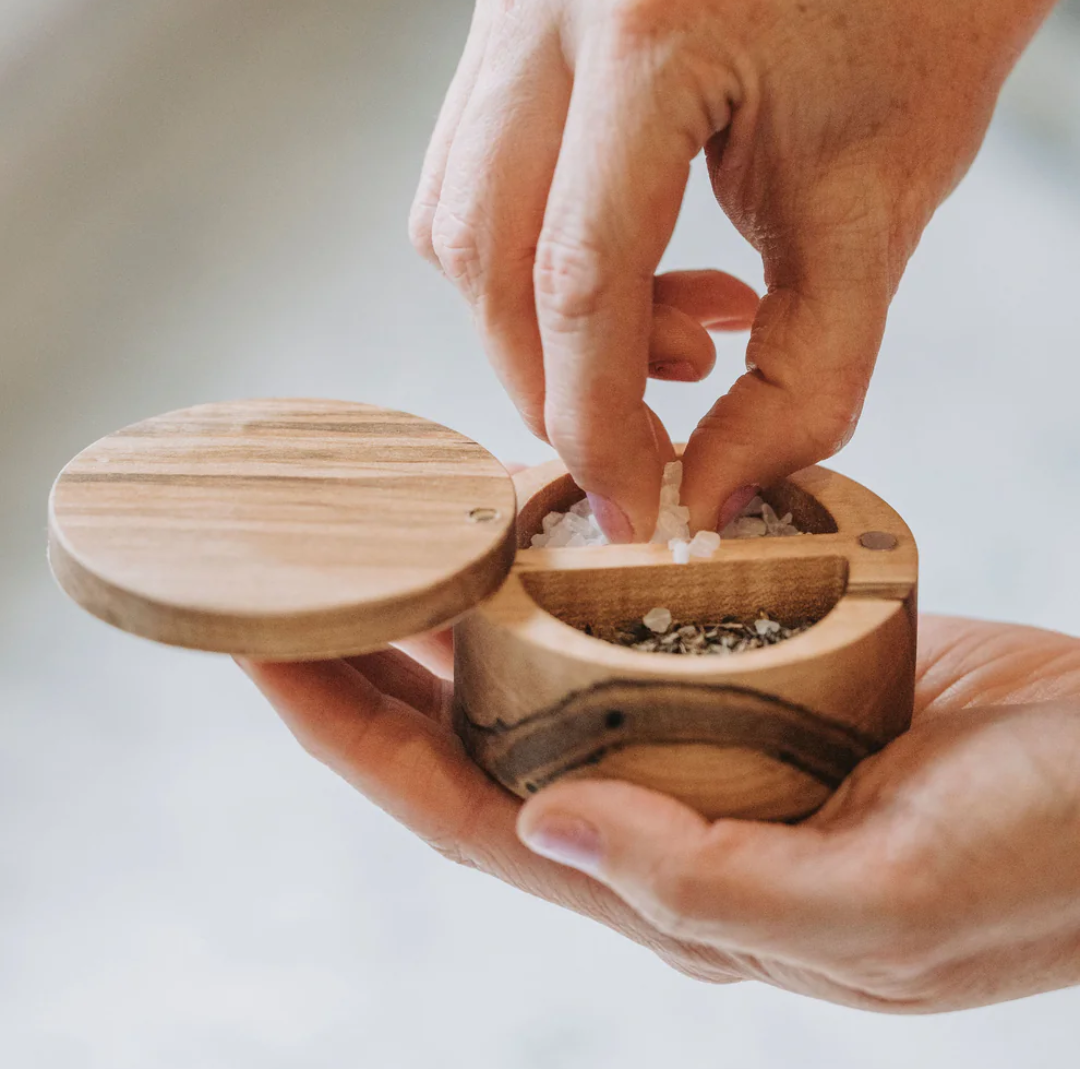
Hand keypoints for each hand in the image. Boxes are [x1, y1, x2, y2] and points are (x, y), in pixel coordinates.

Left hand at [240, 614, 1079, 1011]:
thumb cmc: (1048, 863)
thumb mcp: (883, 909)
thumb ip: (707, 886)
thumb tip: (547, 824)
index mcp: (673, 885)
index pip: (467, 811)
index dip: (355, 738)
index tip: (270, 655)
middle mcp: (668, 809)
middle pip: (479, 735)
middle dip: (374, 663)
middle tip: (295, 578)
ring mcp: (708, 736)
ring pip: (542, 667)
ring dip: (459, 606)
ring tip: (388, 533)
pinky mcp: (754, 669)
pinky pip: (625, 615)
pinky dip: (567, 566)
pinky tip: (528, 513)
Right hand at [410, 0, 1052, 537]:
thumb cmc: (920, 15)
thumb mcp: (877, 205)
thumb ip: (804, 375)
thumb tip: (710, 492)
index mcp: (648, 33)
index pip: (577, 278)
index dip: (595, 422)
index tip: (631, 504)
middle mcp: (548, 3)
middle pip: (483, 257)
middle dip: (554, 384)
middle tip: (642, 438)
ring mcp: (516, 5)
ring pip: (459, 220)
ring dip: (544, 323)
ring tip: (674, 333)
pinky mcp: (516, 25)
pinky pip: (477, 176)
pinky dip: (539, 260)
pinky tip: (638, 268)